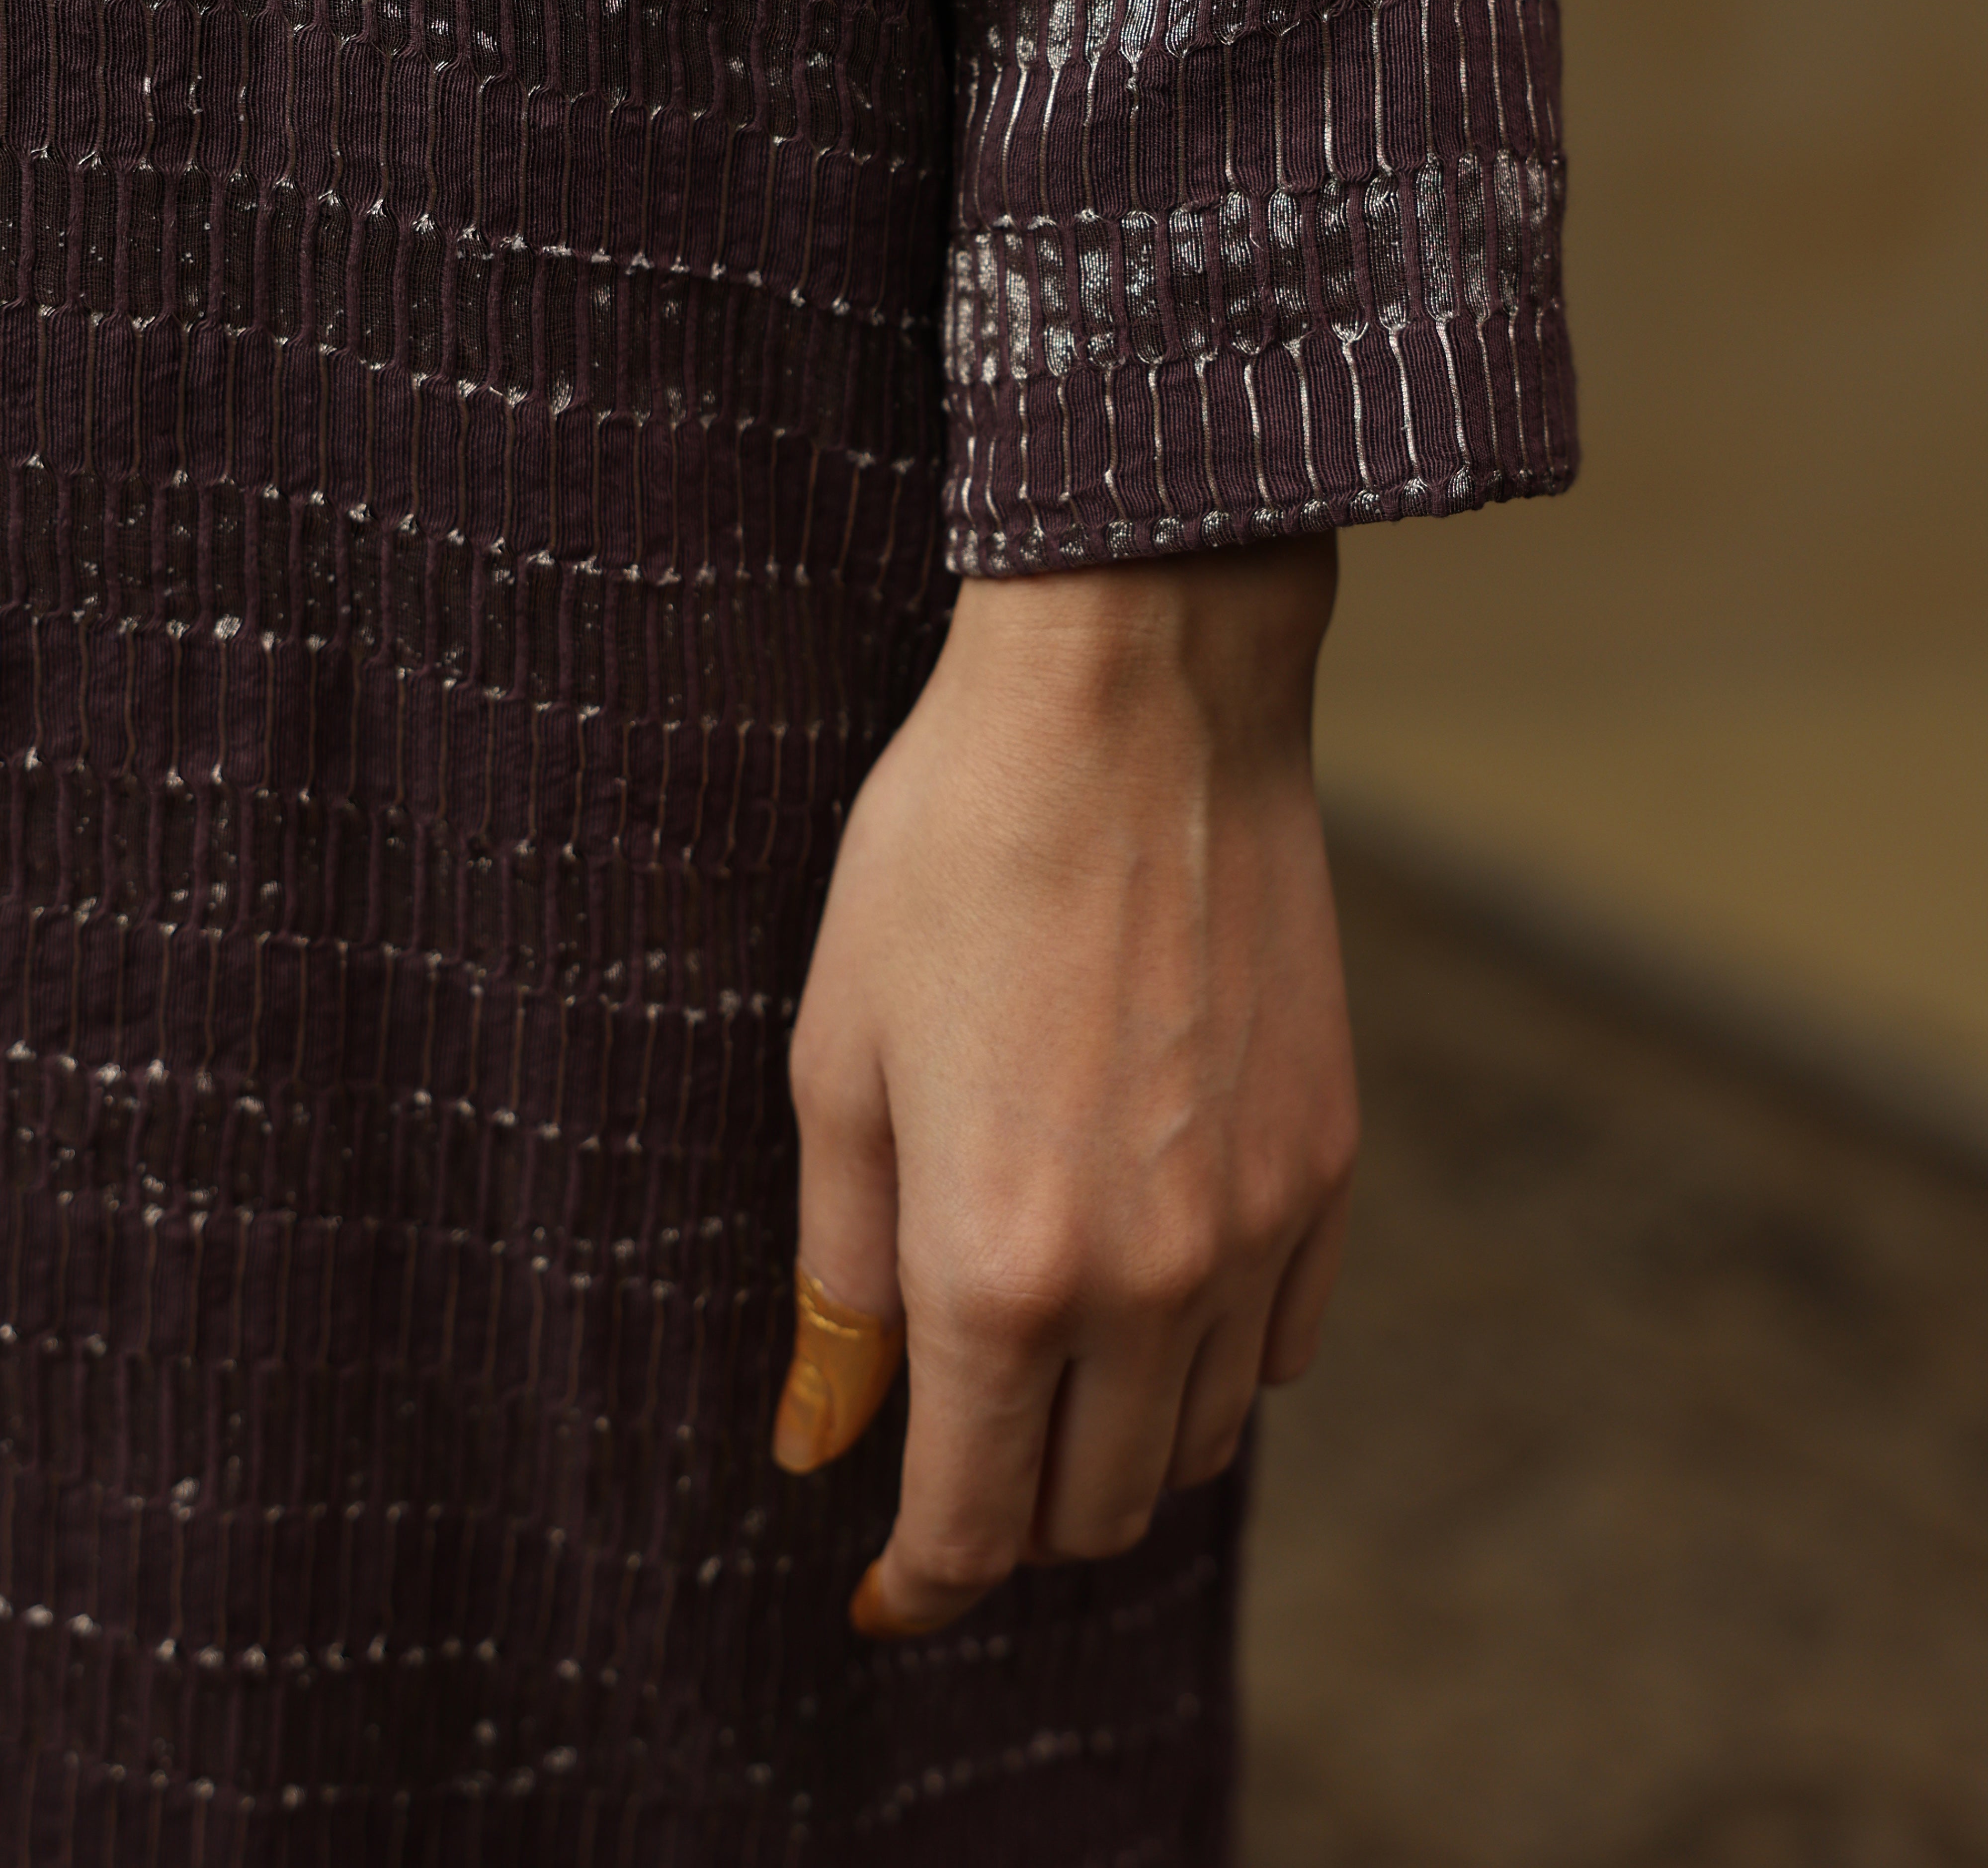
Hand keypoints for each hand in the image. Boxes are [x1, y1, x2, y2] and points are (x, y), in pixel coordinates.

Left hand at [775, 534, 1357, 1636]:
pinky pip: (1286, 1341)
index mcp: (999, 1266)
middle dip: (1014, 1516)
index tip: (882, 1590)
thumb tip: (821, 1439)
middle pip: (1096, 1507)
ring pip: (1199, 1442)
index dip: (918, 1580)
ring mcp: (1261, 1225)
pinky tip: (1156, 1288)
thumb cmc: (952, 856)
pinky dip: (1216, 1360)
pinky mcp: (1333, 1160)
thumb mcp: (839, 1061)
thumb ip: (838, 1276)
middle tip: (955, 1455)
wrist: (1138, 701)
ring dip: (1118, 1445)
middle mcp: (1150, 1278)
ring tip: (1049, 1370)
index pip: (970, 1517)